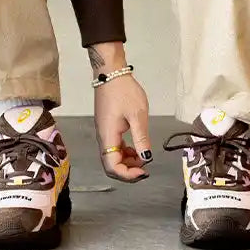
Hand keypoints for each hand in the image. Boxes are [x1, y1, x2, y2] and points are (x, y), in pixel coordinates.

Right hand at [88, 42, 150, 181]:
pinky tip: (136, 148)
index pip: (112, 166)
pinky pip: (114, 148)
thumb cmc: (124, 92)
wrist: (110, 74)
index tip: (144, 171)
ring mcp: (104, 133)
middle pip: (110, 165)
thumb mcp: (138, 115)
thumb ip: (141, 139)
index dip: (127, 175)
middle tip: (145, 168)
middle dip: (128, 171)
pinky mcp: (107, 128)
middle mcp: (103, 138)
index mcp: (108, 136)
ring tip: (143, 156)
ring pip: (112, 157)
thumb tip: (146, 159)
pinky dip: (125, 153)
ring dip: (127, 162)